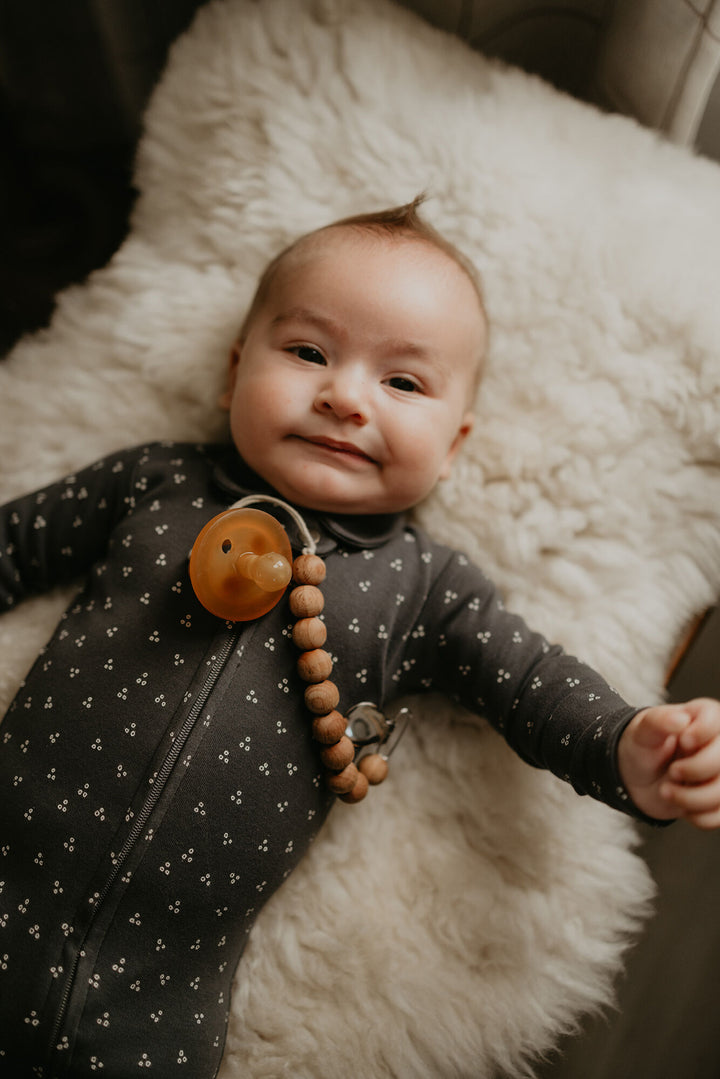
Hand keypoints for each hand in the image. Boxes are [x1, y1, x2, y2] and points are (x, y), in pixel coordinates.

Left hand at [617, 698, 719, 828]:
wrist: (635, 776)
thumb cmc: (642, 746)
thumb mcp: (642, 731)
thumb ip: (659, 721)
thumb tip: (681, 720)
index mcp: (703, 718)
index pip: (716, 721)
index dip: (702, 734)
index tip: (682, 741)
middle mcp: (717, 744)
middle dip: (695, 770)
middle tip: (672, 771)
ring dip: (691, 798)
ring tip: (667, 791)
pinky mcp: (717, 798)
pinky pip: (719, 815)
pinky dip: (697, 815)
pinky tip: (681, 805)